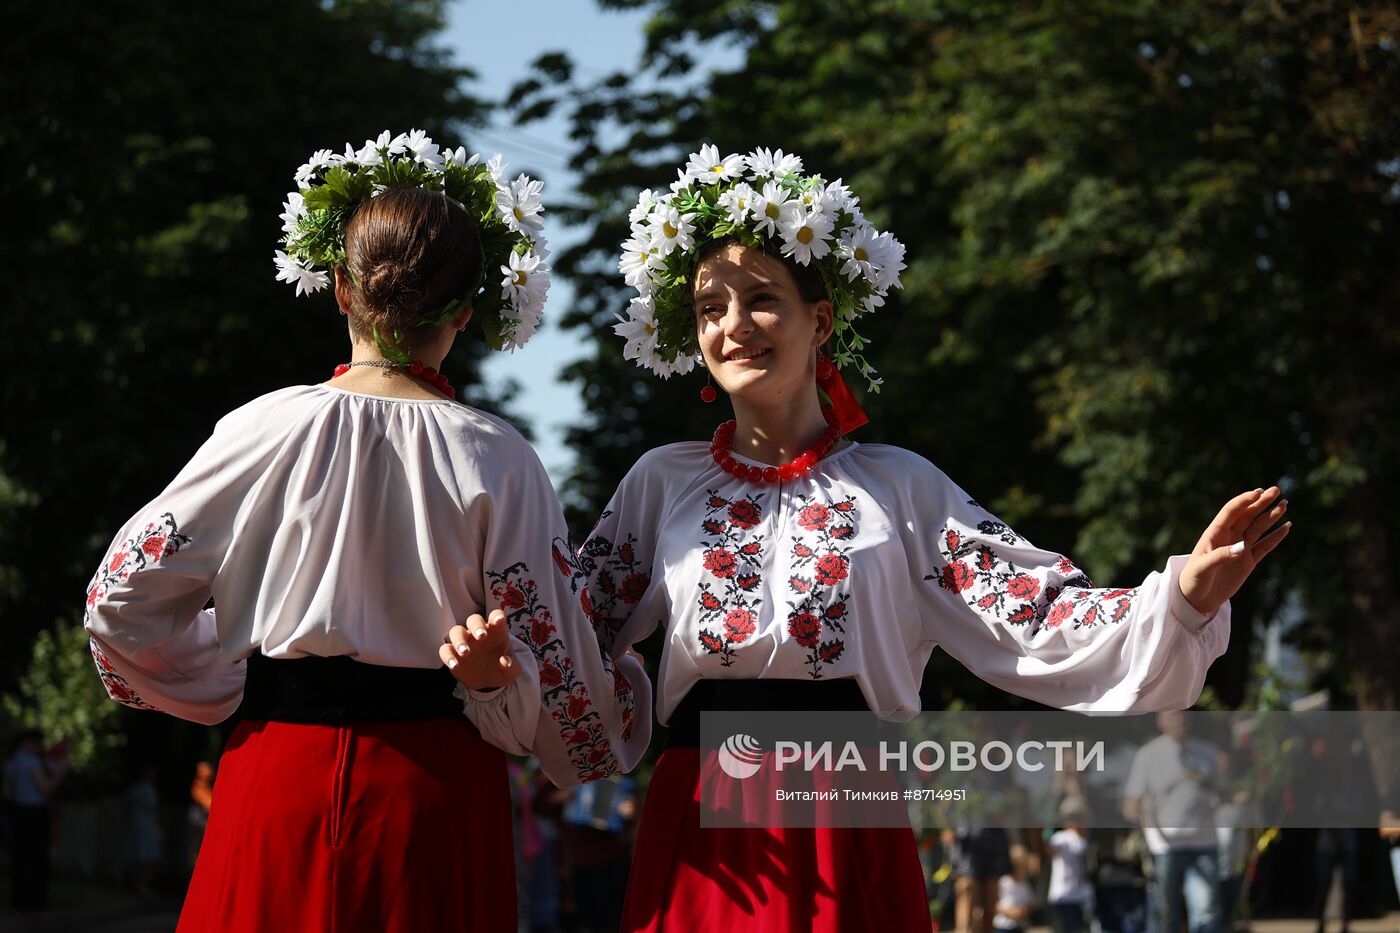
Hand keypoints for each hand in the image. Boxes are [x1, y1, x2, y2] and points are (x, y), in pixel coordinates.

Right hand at [439, 610, 519, 691]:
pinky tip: (454, 664)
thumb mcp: (512, 671)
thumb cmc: (503, 669)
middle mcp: (479, 632)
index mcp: (496, 631)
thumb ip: (511, 666)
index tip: (499, 620)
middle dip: (477, 626)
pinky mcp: (453, 654)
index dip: (496, 616)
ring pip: (456, 631)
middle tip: (481, 636)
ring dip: (459, 640)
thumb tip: (506, 661)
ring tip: (465, 652)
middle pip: (474, 619)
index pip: (495, 616)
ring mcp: (464, 642)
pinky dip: (448, 656)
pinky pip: (446, 650)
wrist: (490, 683)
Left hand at [1179, 486, 1290, 616]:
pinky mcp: (1248, 561)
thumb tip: (1243, 546)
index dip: (1244, 501)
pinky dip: (1276, 537)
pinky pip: (1265, 546)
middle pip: (1247, 515)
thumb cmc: (1193, 581)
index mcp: (1214, 534)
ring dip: (1270, 516)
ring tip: (1284, 504)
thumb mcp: (1203, 568)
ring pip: (1258, 528)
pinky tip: (1286, 527)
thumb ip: (1221, 556)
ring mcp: (1240, 549)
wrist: (1196, 600)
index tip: (1259, 492)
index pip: (1231, 512)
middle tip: (1276, 490)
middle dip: (1261, 502)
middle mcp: (1228, 538)